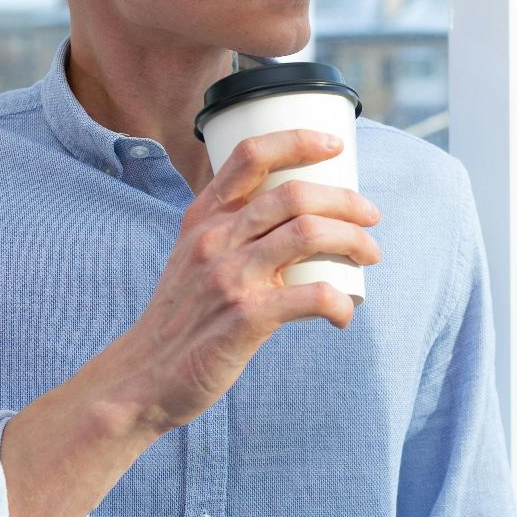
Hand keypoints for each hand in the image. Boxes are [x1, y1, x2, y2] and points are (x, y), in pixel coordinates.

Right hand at [108, 129, 382, 433]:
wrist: (145, 375)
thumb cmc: (181, 316)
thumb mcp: (192, 257)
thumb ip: (230, 231)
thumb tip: (291, 215)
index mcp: (204, 217)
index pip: (251, 155)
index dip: (299, 140)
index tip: (334, 146)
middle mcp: (215, 239)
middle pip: (294, 194)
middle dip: (347, 200)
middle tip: (371, 217)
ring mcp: (230, 277)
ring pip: (309, 234)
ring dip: (354, 241)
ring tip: (371, 255)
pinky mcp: (246, 318)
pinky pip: (311, 295)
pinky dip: (339, 302)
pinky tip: (344, 313)